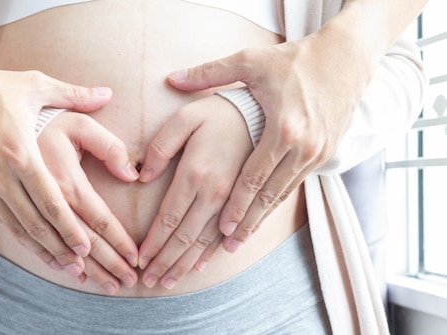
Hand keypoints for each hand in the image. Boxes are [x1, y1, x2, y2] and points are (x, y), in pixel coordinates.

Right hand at [0, 57, 135, 275]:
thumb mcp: (33, 85)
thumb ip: (74, 95)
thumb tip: (108, 93)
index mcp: (23, 153)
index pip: (54, 203)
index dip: (72, 230)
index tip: (90, 250)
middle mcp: (4, 177)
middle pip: (41, 224)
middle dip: (67, 251)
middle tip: (89, 272)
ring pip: (21, 229)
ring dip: (47, 252)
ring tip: (70, 270)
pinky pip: (3, 221)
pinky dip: (24, 240)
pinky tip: (40, 250)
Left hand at [137, 94, 252, 288]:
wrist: (265, 111)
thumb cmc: (219, 111)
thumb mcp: (185, 117)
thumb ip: (160, 145)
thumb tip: (141, 176)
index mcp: (195, 173)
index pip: (169, 219)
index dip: (154, 244)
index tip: (140, 261)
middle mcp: (215, 192)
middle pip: (185, 237)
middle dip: (165, 262)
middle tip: (148, 282)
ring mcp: (235, 200)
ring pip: (206, 241)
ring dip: (186, 264)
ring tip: (169, 282)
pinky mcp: (249, 200)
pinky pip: (229, 234)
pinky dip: (212, 253)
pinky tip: (200, 266)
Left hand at [166, 34, 359, 250]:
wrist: (345, 58)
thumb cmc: (293, 60)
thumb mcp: (249, 61)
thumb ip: (208, 73)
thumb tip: (170, 79)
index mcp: (279, 128)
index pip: (249, 179)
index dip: (233, 207)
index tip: (217, 229)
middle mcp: (299, 147)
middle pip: (264, 197)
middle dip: (241, 226)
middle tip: (223, 247)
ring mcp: (314, 153)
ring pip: (279, 197)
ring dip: (257, 221)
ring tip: (236, 242)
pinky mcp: (323, 154)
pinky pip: (292, 188)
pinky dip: (273, 205)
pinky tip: (259, 217)